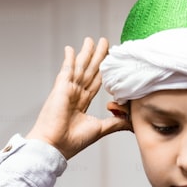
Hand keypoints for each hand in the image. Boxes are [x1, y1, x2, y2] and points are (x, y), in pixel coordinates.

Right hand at [26, 37, 129, 159]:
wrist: (54, 146)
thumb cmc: (72, 141)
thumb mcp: (100, 129)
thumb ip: (115, 122)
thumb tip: (132, 121)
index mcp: (82, 102)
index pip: (95, 82)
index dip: (104, 71)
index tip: (111, 61)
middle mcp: (74, 94)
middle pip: (90, 71)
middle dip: (98, 57)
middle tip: (105, 42)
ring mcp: (67, 90)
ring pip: (80, 67)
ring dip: (86, 53)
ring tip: (92, 40)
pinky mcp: (60, 89)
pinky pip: (66, 70)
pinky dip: (69, 59)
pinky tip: (71, 49)